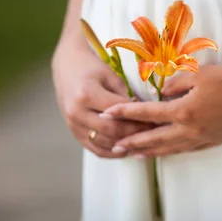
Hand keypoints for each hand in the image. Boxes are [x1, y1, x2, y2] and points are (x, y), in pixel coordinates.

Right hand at [52, 38, 154, 157]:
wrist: (66, 68)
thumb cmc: (91, 68)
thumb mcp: (110, 76)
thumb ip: (124, 96)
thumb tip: (143, 114)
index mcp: (86, 94)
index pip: (119, 112)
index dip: (139, 118)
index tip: (155, 119)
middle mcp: (77, 112)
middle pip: (112, 131)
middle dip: (135, 133)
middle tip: (153, 132)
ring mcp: (73, 125)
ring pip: (104, 144)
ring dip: (125, 145)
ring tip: (143, 142)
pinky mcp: (74, 133)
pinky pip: (95, 149)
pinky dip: (112, 152)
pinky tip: (126, 149)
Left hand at [101, 65, 221, 156]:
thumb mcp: (200, 73)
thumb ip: (175, 81)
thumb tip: (161, 91)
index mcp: (183, 111)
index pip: (147, 113)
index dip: (125, 113)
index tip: (108, 114)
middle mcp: (188, 130)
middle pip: (153, 139)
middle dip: (131, 142)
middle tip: (113, 147)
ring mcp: (200, 138)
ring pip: (168, 149)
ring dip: (147, 152)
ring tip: (132, 155)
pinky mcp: (211, 141)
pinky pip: (184, 150)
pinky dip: (169, 152)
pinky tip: (164, 153)